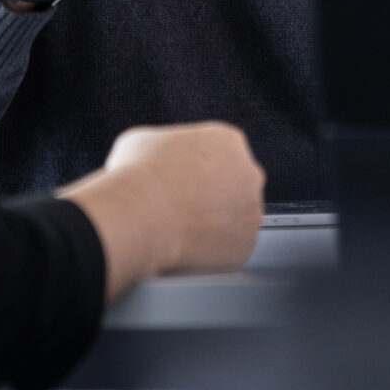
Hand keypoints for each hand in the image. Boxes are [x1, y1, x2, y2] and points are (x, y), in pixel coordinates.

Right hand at [59, 121, 265, 297]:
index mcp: (228, 141)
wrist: (140, 215)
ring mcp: (251, 211)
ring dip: (215, 223)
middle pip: (235, 185)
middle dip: (212, 195)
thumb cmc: (138, 174)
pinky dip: (212, 249)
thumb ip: (161, 147)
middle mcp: (249, 173)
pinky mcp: (245, 245)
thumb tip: (151, 159)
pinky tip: (187, 245)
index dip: (197, 168)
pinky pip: (229, 248)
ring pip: (235, 218)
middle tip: (182, 205)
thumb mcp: (142, 140)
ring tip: (181, 227)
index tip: (181, 179)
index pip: (220, 153)